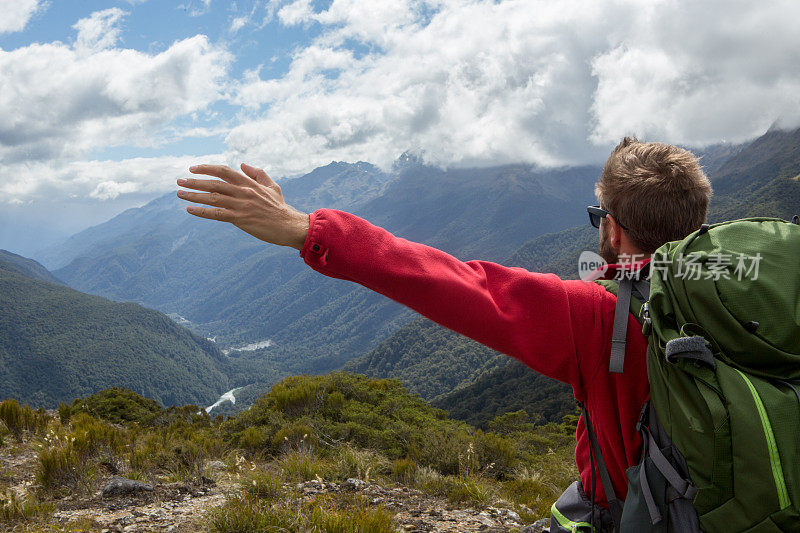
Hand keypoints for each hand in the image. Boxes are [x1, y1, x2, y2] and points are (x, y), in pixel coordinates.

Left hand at [177, 163, 309, 249]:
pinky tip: (190, 210)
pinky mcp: (240, 219)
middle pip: (213, 183)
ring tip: (180, 194)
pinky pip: (217, 214)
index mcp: (249, 183)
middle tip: (179, 181)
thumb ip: (257, 173)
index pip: (223, 171)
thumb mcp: (272, 186)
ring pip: (212, 197)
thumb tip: (242, 164)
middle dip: (194, 182)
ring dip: (194, 195)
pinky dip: (202, 211)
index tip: (193, 169)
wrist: (289, 225)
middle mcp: (243, 191)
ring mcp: (241, 205)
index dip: (206, 168)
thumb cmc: (280, 207)